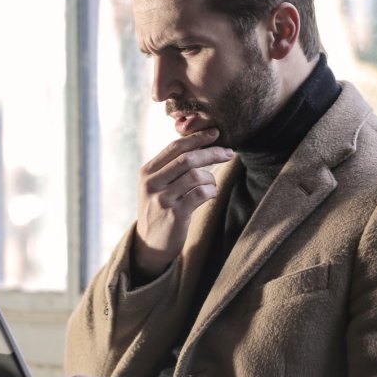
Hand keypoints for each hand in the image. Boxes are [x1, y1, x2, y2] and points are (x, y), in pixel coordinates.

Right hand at [133, 128, 233, 279]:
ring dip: (211, 178)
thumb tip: (201, 144)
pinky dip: (211, 191)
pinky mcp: (174, 214)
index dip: (197, 138)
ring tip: (211, 185)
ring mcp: (162, 199)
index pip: (175, 147)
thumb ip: (171, 167)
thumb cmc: (159, 209)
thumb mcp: (156, 186)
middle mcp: (152, 183)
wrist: (150, 243)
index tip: (215, 133)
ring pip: (196, 176)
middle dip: (212, 152)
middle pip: (187, 159)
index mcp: (147, 171)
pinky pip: (201, 194)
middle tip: (229, 153)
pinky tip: (210, 195)